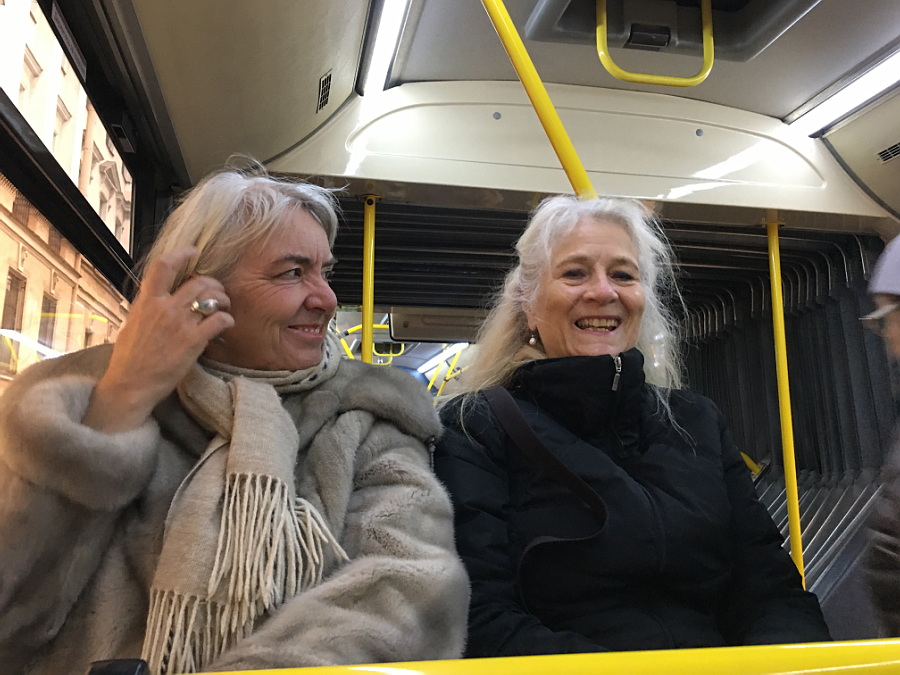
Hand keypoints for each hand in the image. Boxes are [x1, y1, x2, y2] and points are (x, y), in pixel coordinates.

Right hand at [83, 248, 234, 431]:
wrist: (130, 385)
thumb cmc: (129, 359)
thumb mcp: (133, 324)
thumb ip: (148, 308)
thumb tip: (158, 299)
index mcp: (146, 302)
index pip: (164, 266)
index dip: (182, 254)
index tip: (194, 251)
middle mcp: (164, 308)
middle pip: (198, 281)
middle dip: (214, 284)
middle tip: (219, 292)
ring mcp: (179, 324)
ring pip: (212, 297)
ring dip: (224, 299)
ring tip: (225, 307)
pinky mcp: (193, 341)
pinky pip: (219, 320)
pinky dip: (227, 320)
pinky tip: (226, 325)